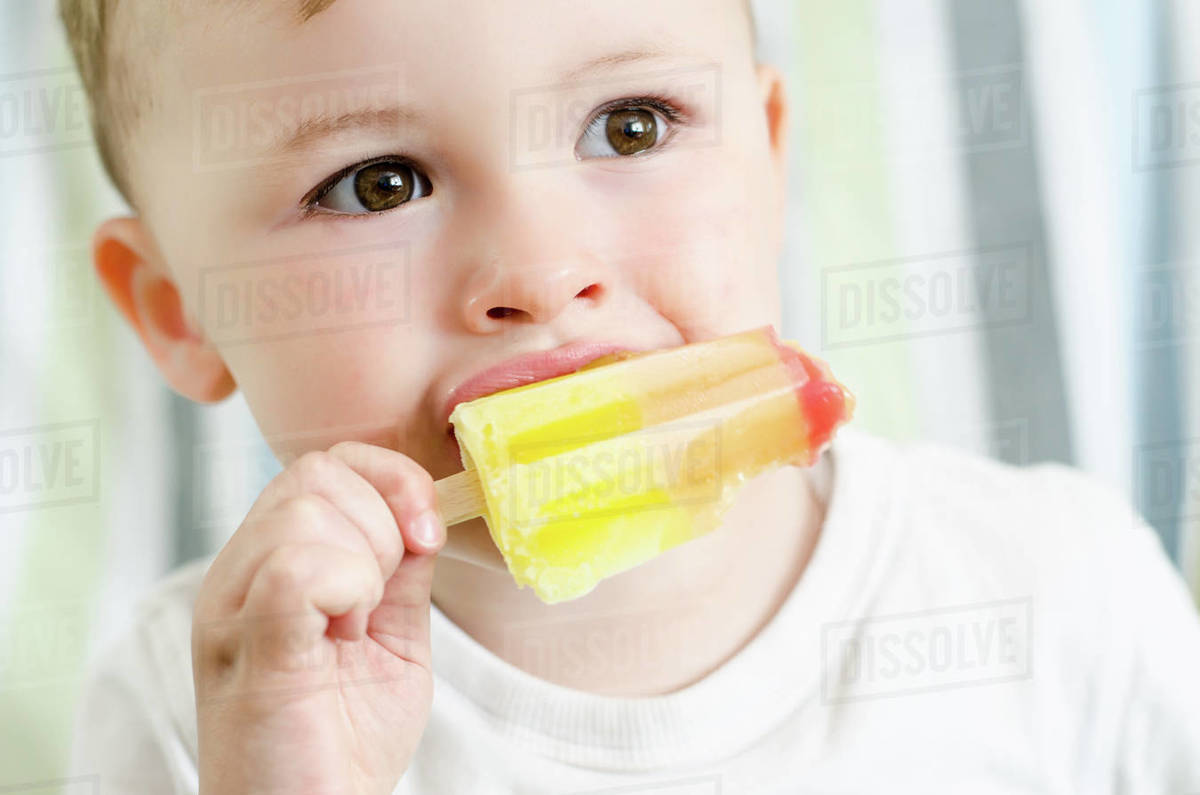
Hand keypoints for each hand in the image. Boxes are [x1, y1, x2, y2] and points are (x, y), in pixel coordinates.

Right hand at [192, 442, 444, 794]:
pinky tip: (340, 637)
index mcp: (271, 566)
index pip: (326, 464)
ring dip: (362, 567)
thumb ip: (400, 574)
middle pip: (317, 474)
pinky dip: (344, 589)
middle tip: (374, 604)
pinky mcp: (249, 644)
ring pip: (307, 511)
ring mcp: (235, 607)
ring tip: (348, 632)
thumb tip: (422, 514)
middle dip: (379, 526)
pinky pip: (297, 565)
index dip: (390, 480)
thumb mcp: (391, 639)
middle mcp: (240, 575)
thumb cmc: (343, 742)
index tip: (426, 536)